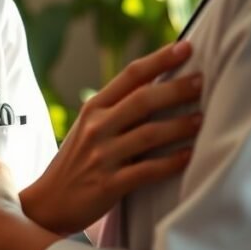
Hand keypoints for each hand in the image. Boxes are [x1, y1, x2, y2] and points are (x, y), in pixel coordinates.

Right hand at [21, 39, 201, 234]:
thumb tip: (159, 84)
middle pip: (142, 100)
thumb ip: (119, 107)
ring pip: (149, 134)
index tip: (186, 47)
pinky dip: (171, 162)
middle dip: (175, 89)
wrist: (48, 203)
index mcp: (93, 108)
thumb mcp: (90, 127)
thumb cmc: (77, 161)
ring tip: (202, 119)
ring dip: (179, 126)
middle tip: (201, 81)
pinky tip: (189, 156)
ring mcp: (102, 156)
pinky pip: (147, 170)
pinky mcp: (108, 185)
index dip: (160, 59)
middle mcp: (97, 127)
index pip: (131, 75)